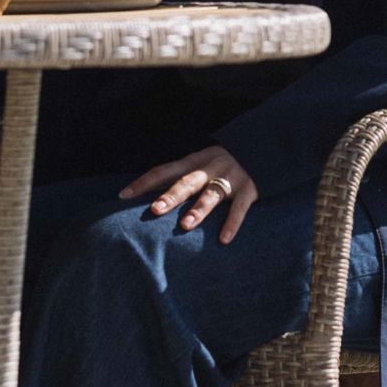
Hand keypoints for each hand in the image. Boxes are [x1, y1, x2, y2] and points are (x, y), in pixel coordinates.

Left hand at [120, 145, 257, 242]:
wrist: (263, 146)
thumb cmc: (223, 163)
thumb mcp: (201, 162)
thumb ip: (181, 176)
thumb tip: (149, 196)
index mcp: (194, 160)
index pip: (164, 170)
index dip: (144, 182)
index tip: (123, 195)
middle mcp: (210, 167)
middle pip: (186, 182)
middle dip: (170, 196)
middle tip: (155, 210)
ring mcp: (230, 177)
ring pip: (211, 195)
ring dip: (198, 210)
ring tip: (186, 225)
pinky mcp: (250, 188)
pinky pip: (240, 208)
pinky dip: (232, 224)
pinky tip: (224, 240)